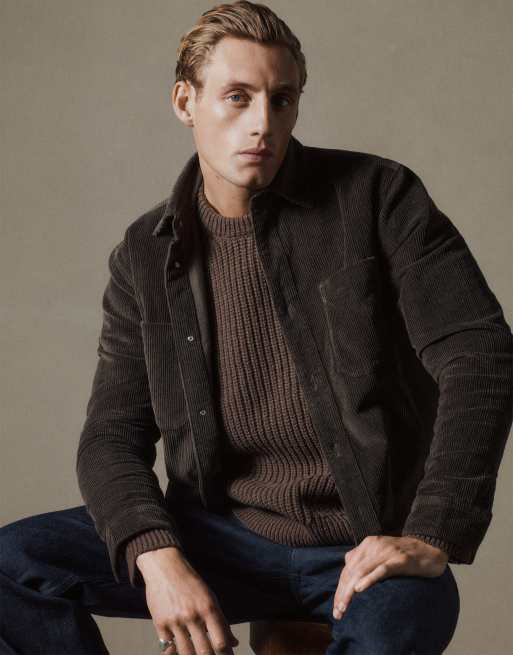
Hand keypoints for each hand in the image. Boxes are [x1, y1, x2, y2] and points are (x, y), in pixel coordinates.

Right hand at [136, 548, 238, 653]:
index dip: (226, 654)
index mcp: (208, 608)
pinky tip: (179, 649)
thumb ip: (221, 621)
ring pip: (186, 653)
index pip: (221, 641)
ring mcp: (175, 621)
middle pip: (204, 651)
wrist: (165, 567)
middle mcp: (192, 615)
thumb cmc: (190, 582)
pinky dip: (175, 650)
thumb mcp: (210, 597)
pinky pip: (168, 647)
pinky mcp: (160, 624)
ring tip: (197, 653)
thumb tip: (233, 642)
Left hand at [333, 535, 448, 619]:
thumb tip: (351, 576)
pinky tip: (359, 590)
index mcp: (368, 545)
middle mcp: (374, 546)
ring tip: (344, 607)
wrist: (430, 548)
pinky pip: (381, 570)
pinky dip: (369, 579)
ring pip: (362, 571)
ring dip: (350, 591)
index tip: (336, 607)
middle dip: (342, 592)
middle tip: (338, 613)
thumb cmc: (405, 556)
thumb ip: (366, 561)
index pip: (348, 568)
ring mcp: (386, 552)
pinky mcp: (399, 560)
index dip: (340, 588)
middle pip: (352, 571)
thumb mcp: (382, 555)